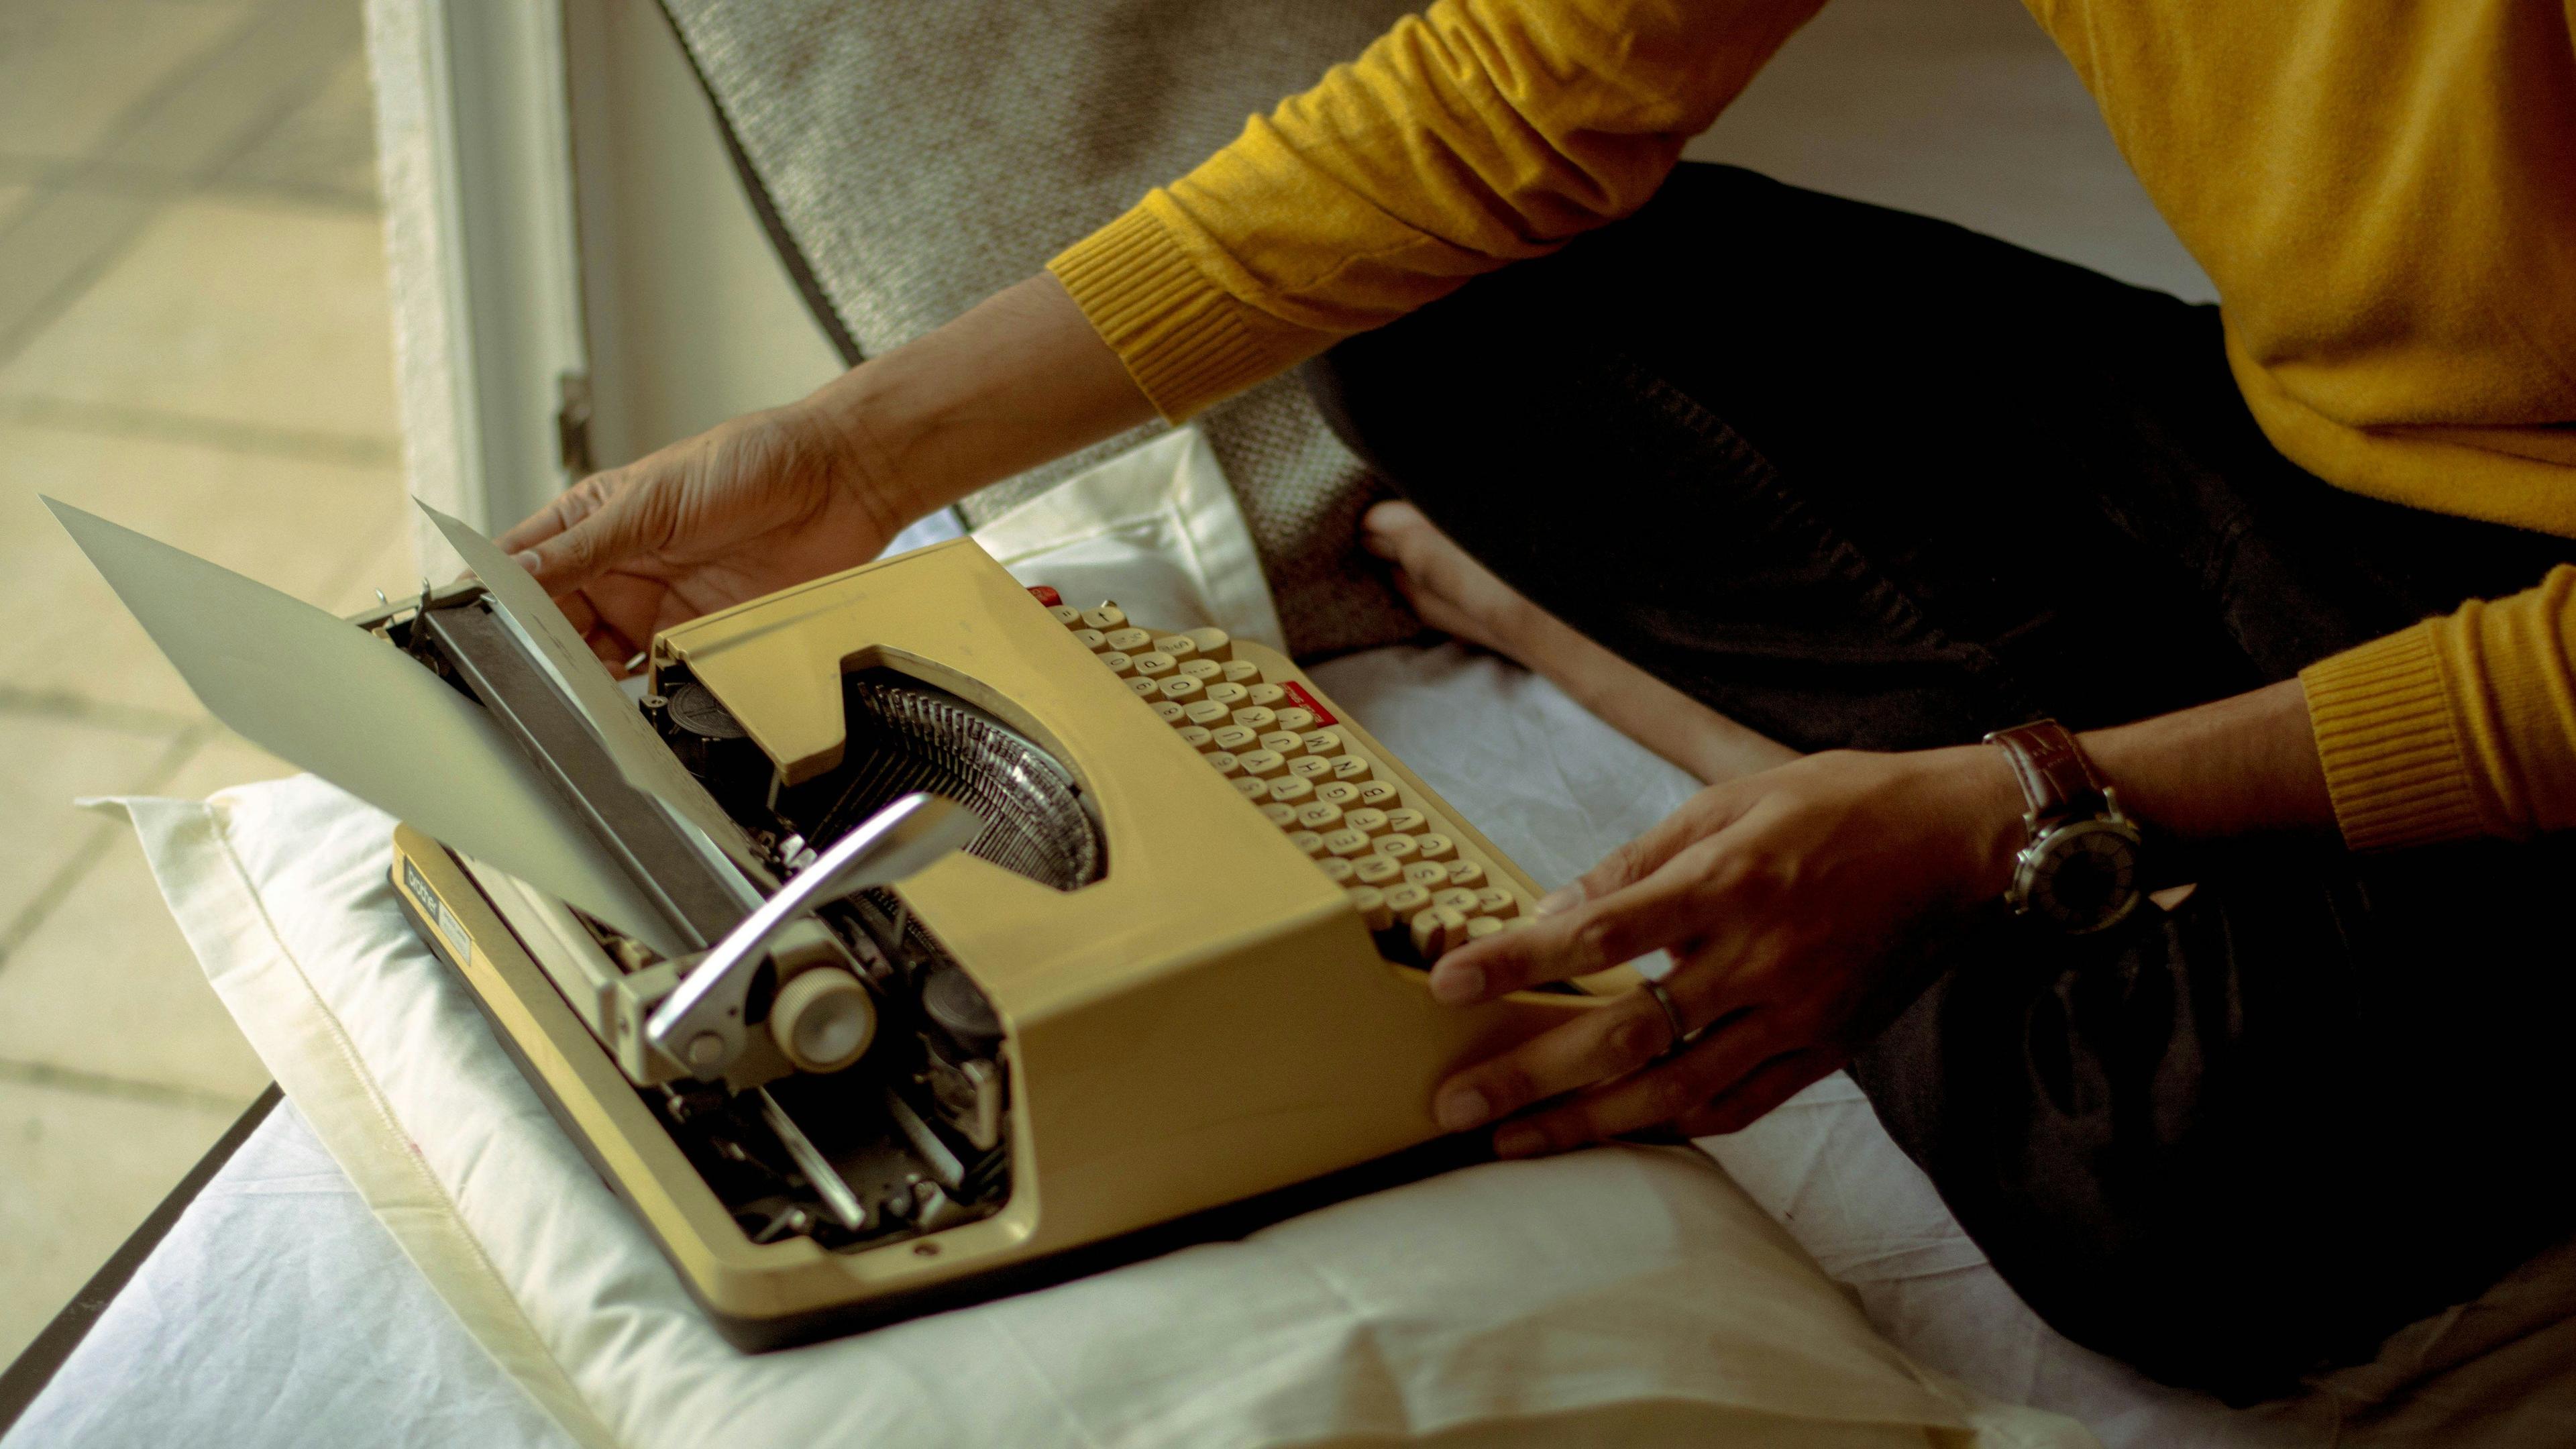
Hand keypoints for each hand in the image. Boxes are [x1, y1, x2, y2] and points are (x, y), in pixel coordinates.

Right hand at [495, 402, 903, 671]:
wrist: (838, 484)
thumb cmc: (751, 462)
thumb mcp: (654, 500)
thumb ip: (585, 544)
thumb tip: (514, 572)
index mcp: (592, 521)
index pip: (522, 566)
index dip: (493, 596)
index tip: (470, 626)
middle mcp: (618, 568)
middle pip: (553, 623)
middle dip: (536, 648)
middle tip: (524, 672)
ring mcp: (657, 606)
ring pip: (597, 658)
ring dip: (582, 677)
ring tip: (567, 693)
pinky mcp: (699, 637)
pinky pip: (656, 677)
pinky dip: (638, 693)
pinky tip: (623, 703)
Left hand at [1424, 745, 2026, 1155]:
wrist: (1965, 841)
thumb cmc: (1841, 806)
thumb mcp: (1728, 800)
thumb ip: (1638, 863)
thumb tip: (1555, 913)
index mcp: (1728, 882)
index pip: (1601, 934)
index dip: (1520, 962)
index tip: (1450, 983)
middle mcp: (1759, 957)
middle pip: (1628, 1032)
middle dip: (1533, 1075)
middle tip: (1456, 1105)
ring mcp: (1796, 1012)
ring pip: (1677, 1089)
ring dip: (1588, 1124)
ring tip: (1516, 1144)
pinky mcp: (1827, 1047)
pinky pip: (1741, 1105)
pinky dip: (1676, 1124)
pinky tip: (1622, 1134)